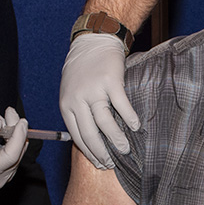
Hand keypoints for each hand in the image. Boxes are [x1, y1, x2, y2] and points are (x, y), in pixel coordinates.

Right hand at [0, 107, 28, 191]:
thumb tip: (0, 123)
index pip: (11, 156)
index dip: (18, 137)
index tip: (22, 121)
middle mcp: (0, 178)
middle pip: (17, 150)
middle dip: (15, 128)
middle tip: (8, 111)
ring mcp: (5, 175)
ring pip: (18, 148)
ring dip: (12, 129)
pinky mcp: (7, 169)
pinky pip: (15, 149)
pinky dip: (11, 135)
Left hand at [59, 33, 139, 168]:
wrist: (93, 41)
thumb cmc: (82, 69)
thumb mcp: (71, 91)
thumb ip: (77, 111)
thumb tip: (89, 138)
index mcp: (67, 105)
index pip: (77, 136)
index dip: (90, 153)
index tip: (100, 163)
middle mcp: (78, 99)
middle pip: (90, 134)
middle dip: (102, 153)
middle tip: (112, 163)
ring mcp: (94, 90)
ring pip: (105, 123)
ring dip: (117, 139)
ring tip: (125, 149)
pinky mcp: (110, 81)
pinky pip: (121, 105)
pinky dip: (129, 118)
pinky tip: (136, 126)